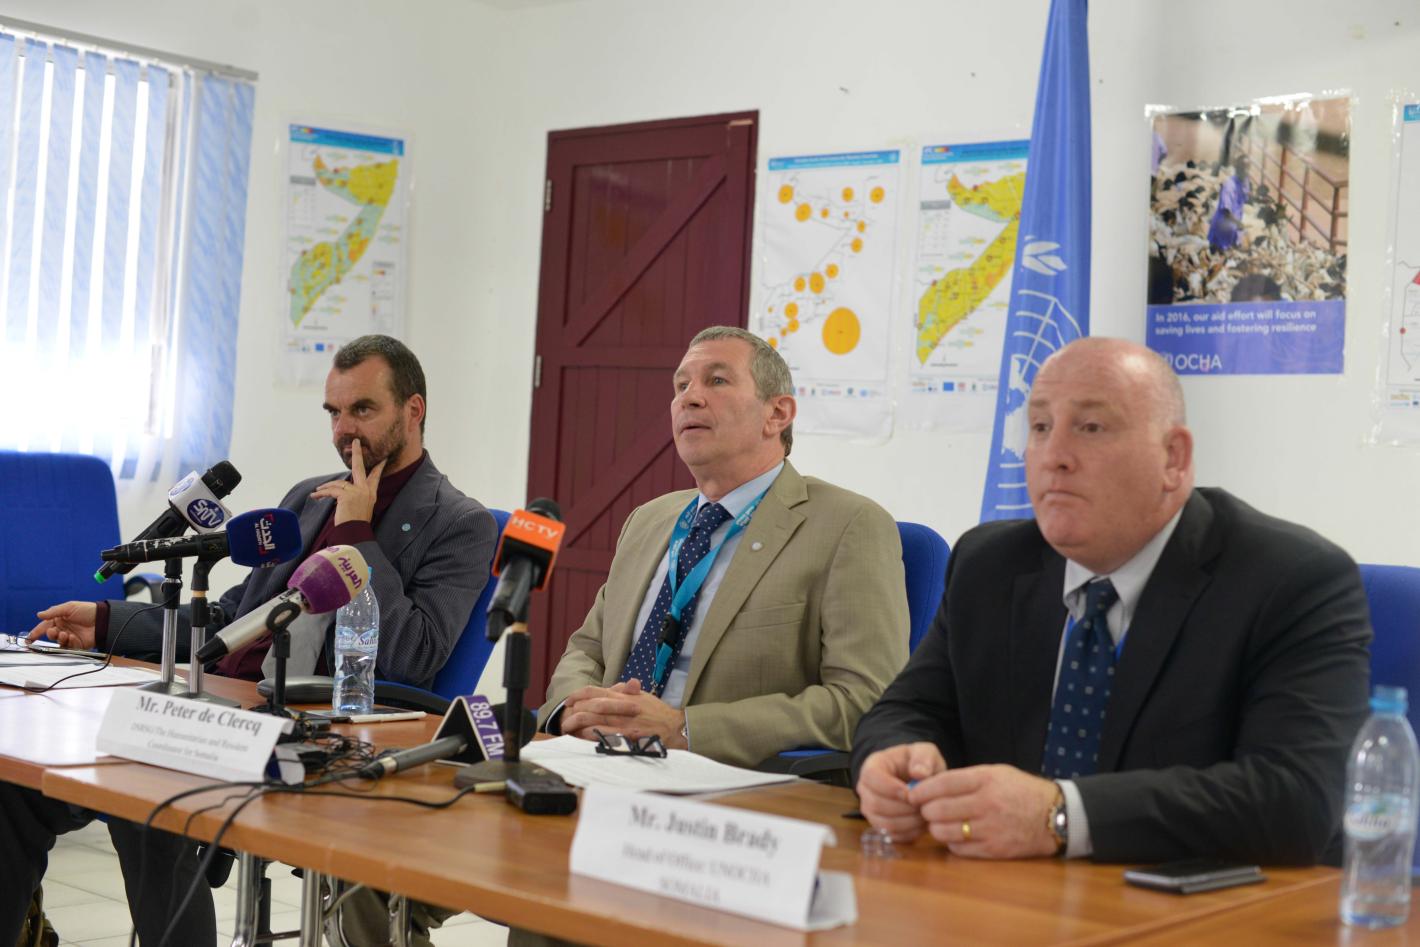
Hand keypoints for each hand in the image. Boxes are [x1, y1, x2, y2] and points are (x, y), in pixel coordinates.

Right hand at [27, 601, 98, 649]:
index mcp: (59, 620)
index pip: (45, 626)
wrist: (103, 619)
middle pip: (50, 635)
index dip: (36, 632)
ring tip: (65, 634)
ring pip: (58, 642)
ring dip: (59, 639)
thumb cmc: (88, 610)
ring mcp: (70, 637)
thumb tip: (39, 614)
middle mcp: (63, 629)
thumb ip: (54, 611)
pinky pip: (68, 647)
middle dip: (50, 634)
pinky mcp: (77, 644)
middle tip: (54, 631)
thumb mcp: (69, 607)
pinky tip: (72, 637)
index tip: (30, 638)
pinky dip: (68, 643)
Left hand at [311, 438, 385, 524]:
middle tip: (355, 442)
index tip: (383, 458)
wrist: (355, 533)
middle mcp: (365, 490)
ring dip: (326, 487)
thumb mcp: (362, 508)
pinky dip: (322, 493)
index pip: (375, 476)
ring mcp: (357, 492)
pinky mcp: (346, 496)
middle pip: (360, 467)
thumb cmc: (357, 524)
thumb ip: (356, 496)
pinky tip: (315, 495)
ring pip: (338, 483)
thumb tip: (343, 489)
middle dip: (357, 453)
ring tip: (318, 491)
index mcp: (371, 493)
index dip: (378, 467)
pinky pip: (331, 491)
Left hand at [562, 678, 686, 748]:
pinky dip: (591, 736)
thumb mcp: (644, 696)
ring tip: (568, 729)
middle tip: (565, 717)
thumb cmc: (659, 713)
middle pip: (590, 707)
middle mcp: (620, 708)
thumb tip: (622, 685)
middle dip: (574, 712)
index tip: (569, 700)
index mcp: (622, 696)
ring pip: (594, 722)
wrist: (675, 728)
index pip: (594, 692)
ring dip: (578, 725)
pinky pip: (604, 736)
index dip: (578, 695)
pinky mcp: (626, 737)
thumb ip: (628, 691)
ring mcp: (623, 723)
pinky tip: (582, 738)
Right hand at [856, 742, 945, 842]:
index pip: (871, 777)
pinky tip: (921, 824)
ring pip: (883, 822)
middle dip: (903, 808)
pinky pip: (891, 835)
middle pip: (875, 804)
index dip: (890, 788)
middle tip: (924, 807)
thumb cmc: (918, 764)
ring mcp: (870, 809)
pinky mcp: (880, 825)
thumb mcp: (925, 752)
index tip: (912, 793)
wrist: (916, 779)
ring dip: (907, 822)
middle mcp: (866, 789)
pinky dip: (908, 833)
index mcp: (873, 765)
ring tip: (925, 815)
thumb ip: (924, 758)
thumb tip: (919, 774)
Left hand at [909, 764, 1059, 858]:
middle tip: (925, 810)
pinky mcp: (993, 850)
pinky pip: (958, 849)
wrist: (1055, 816)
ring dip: (936, 828)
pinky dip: (951, 843)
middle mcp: (986, 804)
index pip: (942, 784)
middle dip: (925, 810)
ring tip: (939, 823)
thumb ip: (966, 778)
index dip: (922, 790)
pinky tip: (956, 836)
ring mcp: (990, 829)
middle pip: (938, 810)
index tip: (912, 793)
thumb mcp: (997, 773)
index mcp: (985, 780)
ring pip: (944, 831)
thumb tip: (930, 784)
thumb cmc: (1021, 790)